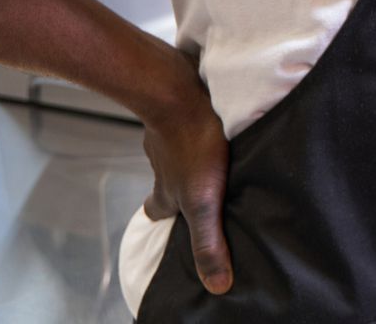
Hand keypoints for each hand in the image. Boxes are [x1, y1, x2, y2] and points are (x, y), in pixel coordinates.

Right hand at [141, 57, 233, 294]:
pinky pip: (187, 120)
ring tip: (217, 153)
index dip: (166, 217)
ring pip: (176, 150)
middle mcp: (160, 163)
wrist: (178, 89)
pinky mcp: (180, 107)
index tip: (176, 221)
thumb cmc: (193, 145)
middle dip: (180, 185)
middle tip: (201, 186)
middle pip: (167, 180)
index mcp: (164, 190)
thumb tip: (217, 286)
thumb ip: (208, 242)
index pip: (157, 211)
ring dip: (192, 153)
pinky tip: (218, 120)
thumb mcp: (204, 202)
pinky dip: (199, 123)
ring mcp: (166, 134)